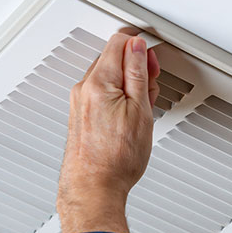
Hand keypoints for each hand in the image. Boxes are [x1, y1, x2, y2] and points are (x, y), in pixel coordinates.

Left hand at [57, 32, 160, 232]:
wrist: (94, 189)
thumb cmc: (116, 160)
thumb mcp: (140, 111)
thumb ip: (138, 73)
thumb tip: (137, 48)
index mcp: (99, 82)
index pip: (118, 43)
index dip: (141, 47)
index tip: (152, 59)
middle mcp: (84, 89)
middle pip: (112, 58)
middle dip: (136, 67)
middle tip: (151, 87)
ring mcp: (80, 103)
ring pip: (107, 77)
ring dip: (128, 85)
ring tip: (142, 108)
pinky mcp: (80, 116)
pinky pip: (101, 95)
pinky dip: (117, 99)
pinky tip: (129, 118)